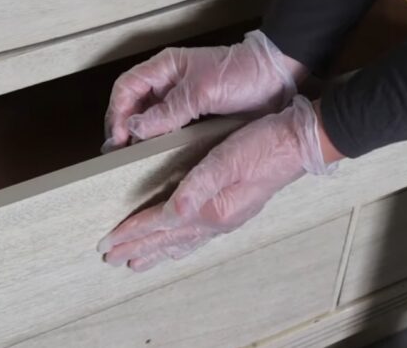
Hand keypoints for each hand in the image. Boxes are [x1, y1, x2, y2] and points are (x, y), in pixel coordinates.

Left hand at [97, 96, 334, 271]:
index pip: (160, 223)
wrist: (299, 143)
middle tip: (111, 259)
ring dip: (157, 252)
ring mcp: (227, 218)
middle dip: (137, 249)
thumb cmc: (263, 145)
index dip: (131, 233)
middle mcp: (217, 220)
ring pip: (182, 242)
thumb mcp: (226, 159)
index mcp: (211, 207)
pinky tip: (178, 247)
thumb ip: (197, 187)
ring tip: (137, 263)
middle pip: (167, 239)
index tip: (107, 243)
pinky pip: (198, 237)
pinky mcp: (234, 211)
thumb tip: (171, 214)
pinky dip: (181, 245)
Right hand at [102, 30, 306, 151]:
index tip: (119, 138)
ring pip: (146, 118)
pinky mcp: (191, 114)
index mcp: (164, 67)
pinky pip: (165, 128)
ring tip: (129, 160)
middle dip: (121, 128)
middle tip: (117, 155)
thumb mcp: (202, 92)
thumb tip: (135, 128)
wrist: (276, 79)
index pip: (126, 88)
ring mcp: (178, 99)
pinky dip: (156, 142)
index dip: (117, 112)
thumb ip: (168, 111)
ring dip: (136, 137)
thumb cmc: (241, 74)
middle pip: (131, 104)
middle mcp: (166, 82)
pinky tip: (153, 157)